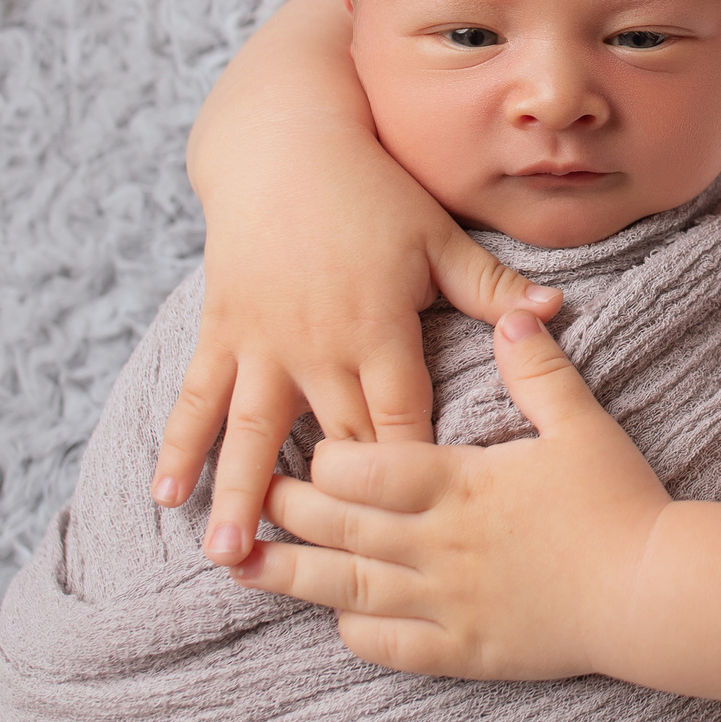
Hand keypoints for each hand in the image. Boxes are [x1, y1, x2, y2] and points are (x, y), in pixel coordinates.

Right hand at [150, 0, 561, 565]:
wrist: (285, 143)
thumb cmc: (374, 190)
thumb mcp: (438, 236)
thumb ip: (492, 287)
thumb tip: (556, 312)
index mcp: (381, 330)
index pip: (400, 420)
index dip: (407, 475)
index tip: (417, 532)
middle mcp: (319, 345)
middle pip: (330, 442)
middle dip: (328, 511)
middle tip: (318, 578)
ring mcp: (264, 341)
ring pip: (252, 431)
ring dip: (240, 495)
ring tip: (230, 557)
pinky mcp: (222, 329)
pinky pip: (197, 396)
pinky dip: (179, 446)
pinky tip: (164, 497)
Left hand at [227, 310, 669, 679]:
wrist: (654, 593)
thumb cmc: (620, 503)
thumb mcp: (582, 424)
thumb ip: (538, 370)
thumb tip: (517, 313)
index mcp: (462, 483)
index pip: (365, 468)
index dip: (328, 459)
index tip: (310, 450)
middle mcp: (439, 544)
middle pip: (339, 526)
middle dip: (289, 510)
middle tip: (252, 496)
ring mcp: (447, 603)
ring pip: (347, 590)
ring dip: (290, 577)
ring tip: (243, 565)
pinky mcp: (463, 651)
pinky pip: (389, 647)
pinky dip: (354, 631)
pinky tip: (337, 618)